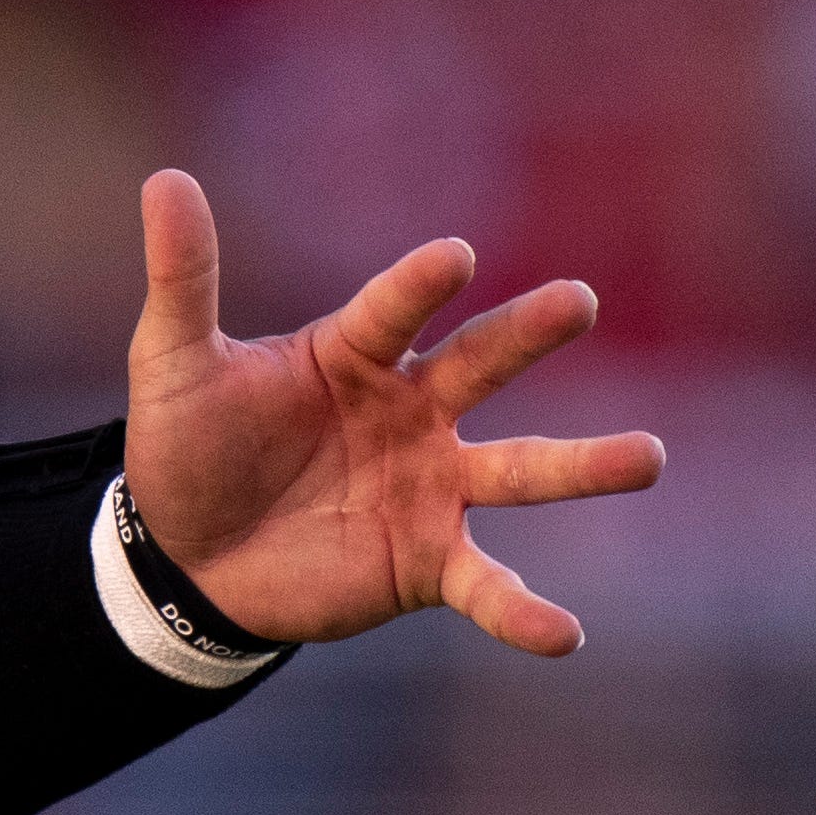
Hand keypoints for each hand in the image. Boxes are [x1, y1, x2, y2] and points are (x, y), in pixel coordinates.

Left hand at [120, 170, 668, 655]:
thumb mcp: (174, 362)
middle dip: (529, 333)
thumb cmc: (189, 446)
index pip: (395, 310)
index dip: (420, 286)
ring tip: (648, 457)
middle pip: (482, 365)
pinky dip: (524, 612)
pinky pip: (487, 586)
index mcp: (358, 353)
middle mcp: (413, 411)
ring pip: (520, 469)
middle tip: (579, 301)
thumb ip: (184, 277)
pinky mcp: (428, 562)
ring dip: (584, 465)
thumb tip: (167, 179)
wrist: (186, 559)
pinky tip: (566, 635)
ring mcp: (431, 487)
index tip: (455, 258)